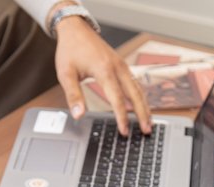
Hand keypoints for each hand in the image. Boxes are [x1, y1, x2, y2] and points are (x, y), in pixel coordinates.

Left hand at [54, 17, 151, 134]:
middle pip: (135, 94)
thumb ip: (73, 95)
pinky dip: (140, 96)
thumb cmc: (70, 50)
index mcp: (104, 70)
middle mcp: (117, 67)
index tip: (124, 130)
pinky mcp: (122, 65)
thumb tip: (78, 114)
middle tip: (146, 130)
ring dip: (144, 106)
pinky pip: (135, 83)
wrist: (75, 29)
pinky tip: (141, 106)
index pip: (117, 98)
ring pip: (138, 88)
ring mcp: (122, 65)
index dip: (122, 116)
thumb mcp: (65, 74)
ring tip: (148, 122)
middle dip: (142, 113)